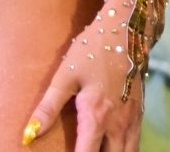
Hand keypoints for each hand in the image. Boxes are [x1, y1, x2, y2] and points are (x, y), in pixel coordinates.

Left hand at [23, 15, 141, 150]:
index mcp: (97, 117)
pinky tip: (111, 147)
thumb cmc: (92, 50)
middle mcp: (118, 126)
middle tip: (80, 151)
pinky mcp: (139, 116)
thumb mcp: (66, 74)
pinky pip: (134, 146)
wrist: (126, 30)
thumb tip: (29, 133)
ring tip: (94, 150)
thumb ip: (48, 106)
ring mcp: (132, 122)